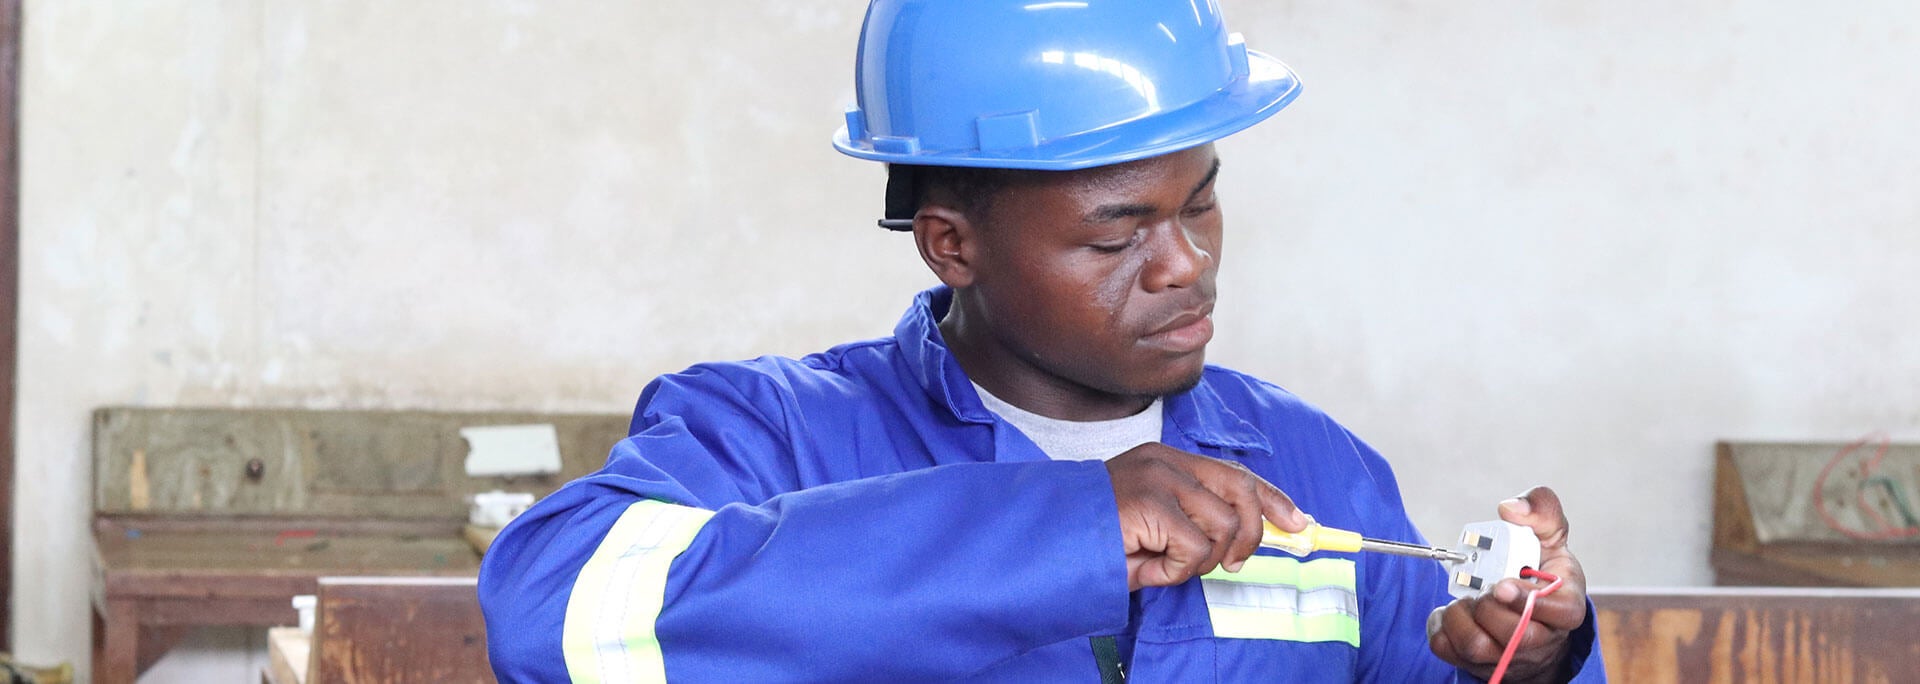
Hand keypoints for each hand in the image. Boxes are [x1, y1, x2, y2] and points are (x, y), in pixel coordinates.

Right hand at [1105, 443, 1306, 591]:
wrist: (1051, 544)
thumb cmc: (1100, 542)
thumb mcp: (1159, 529)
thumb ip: (1198, 525)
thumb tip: (1249, 544)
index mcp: (1168, 461)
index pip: (1235, 473)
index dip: (1274, 499)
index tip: (1299, 523)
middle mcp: (1166, 461)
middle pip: (1242, 489)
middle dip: (1253, 533)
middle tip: (1233, 564)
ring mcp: (1158, 478)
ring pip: (1221, 527)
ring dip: (1200, 562)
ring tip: (1163, 564)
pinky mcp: (1149, 502)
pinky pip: (1194, 549)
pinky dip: (1175, 571)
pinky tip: (1146, 566)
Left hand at [1428, 486, 1588, 682]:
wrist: (1529, 616)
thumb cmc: (1539, 574)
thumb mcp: (1549, 538)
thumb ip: (1541, 512)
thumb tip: (1510, 508)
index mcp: (1565, 606)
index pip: (1560, 613)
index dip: (1529, 601)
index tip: (1502, 584)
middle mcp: (1540, 638)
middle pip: (1513, 635)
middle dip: (1488, 605)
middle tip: (1484, 587)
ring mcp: (1507, 655)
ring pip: (1476, 647)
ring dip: (1461, 616)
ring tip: (1467, 599)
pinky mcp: (1476, 662)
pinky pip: (1446, 648)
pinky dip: (1440, 624)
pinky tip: (1453, 610)